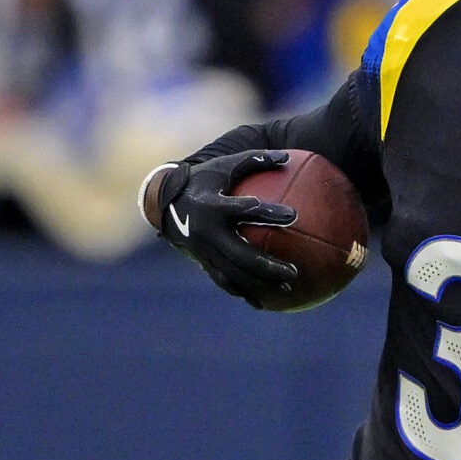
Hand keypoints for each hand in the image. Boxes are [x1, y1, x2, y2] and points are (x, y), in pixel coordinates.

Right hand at [149, 150, 300, 305]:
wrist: (166, 203)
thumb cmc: (204, 180)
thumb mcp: (226, 166)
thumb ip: (255, 160)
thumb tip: (287, 157)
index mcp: (214, 206)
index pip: (245, 210)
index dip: (269, 212)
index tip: (293, 216)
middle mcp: (207, 232)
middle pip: (241, 254)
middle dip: (268, 266)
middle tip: (294, 271)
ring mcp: (204, 251)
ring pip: (234, 273)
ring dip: (260, 284)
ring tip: (286, 290)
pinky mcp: (203, 262)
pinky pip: (224, 282)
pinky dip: (243, 292)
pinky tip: (263, 302)